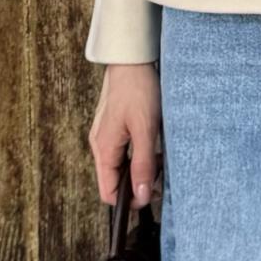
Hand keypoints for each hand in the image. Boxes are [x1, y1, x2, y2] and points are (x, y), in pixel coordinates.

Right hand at [89, 60, 163, 204]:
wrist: (132, 60)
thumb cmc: (138, 90)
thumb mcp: (146, 130)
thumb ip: (143, 164)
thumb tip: (140, 195)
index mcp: (104, 149)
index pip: (108, 192)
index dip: (128, 200)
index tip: (151, 196)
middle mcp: (100, 145)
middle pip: (114, 181)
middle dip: (137, 185)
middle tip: (161, 177)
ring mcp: (105, 136)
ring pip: (120, 166)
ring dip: (140, 169)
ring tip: (160, 160)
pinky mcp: (113, 128)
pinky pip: (123, 152)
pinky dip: (139, 156)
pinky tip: (155, 148)